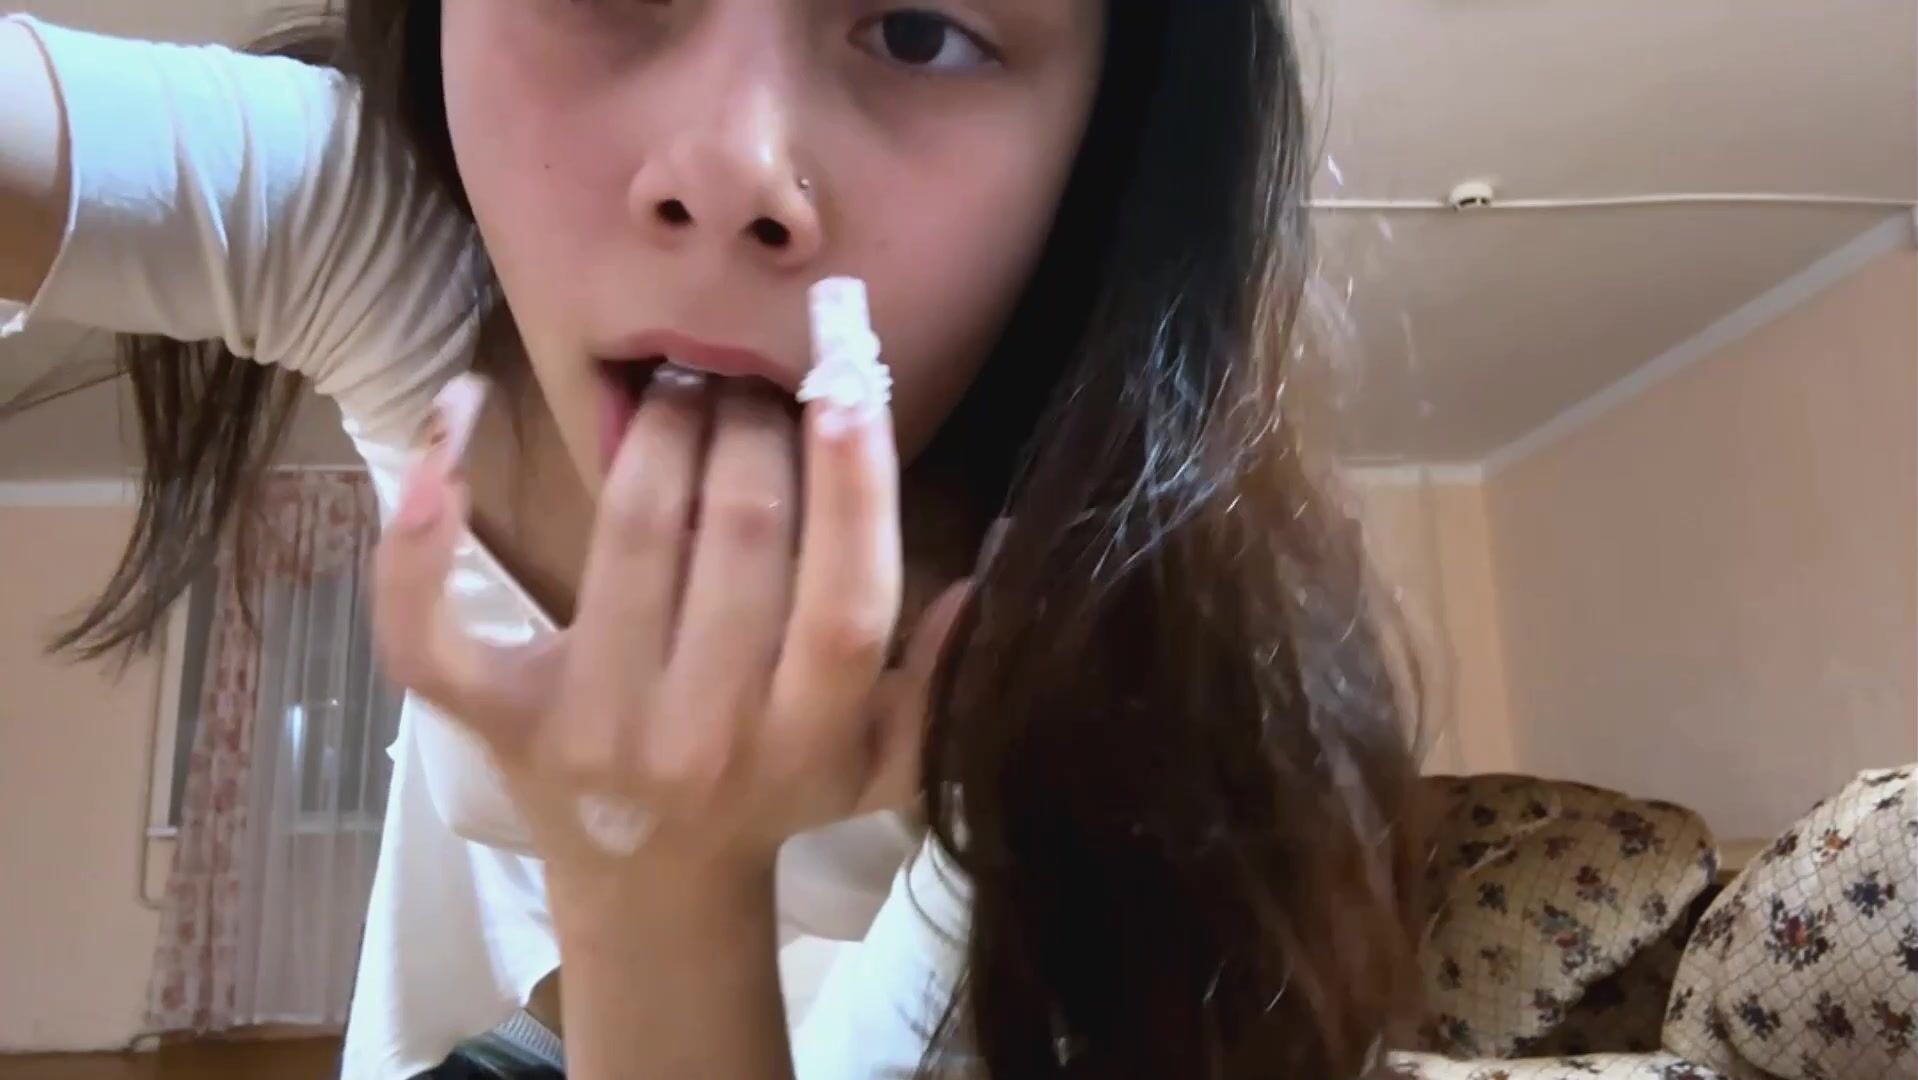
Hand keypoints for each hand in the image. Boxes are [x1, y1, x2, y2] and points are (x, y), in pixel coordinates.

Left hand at [372, 372, 968, 876]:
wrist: (651, 890)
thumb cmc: (776, 801)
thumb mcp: (882, 766)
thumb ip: (939, 685)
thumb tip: (979, 575)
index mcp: (803, 739)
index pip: (845, 601)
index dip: (854, 485)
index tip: (849, 383)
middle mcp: (699, 734)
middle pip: (737, 538)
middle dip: (750, 426)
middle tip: (753, 377)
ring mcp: (586, 727)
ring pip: (626, 537)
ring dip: (658, 433)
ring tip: (680, 385)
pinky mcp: (495, 717)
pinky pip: (433, 623)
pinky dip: (423, 523)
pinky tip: (455, 413)